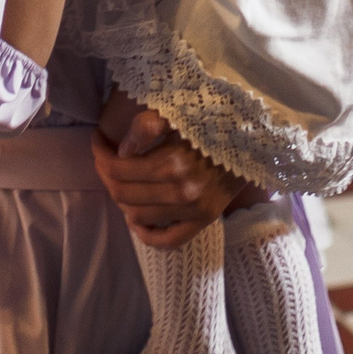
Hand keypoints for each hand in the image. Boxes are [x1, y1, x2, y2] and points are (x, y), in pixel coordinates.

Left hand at [91, 109, 243, 246]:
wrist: (254, 139)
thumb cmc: (214, 121)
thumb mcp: (179, 113)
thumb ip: (146, 127)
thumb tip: (120, 152)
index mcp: (172, 163)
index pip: (118, 169)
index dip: (100, 155)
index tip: (97, 142)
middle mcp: (180, 192)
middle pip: (122, 193)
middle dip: (106, 175)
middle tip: (105, 160)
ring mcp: (193, 211)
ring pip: (137, 216)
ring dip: (122, 200)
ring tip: (122, 182)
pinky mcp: (204, 221)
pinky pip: (167, 240)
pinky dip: (146, 235)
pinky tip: (137, 221)